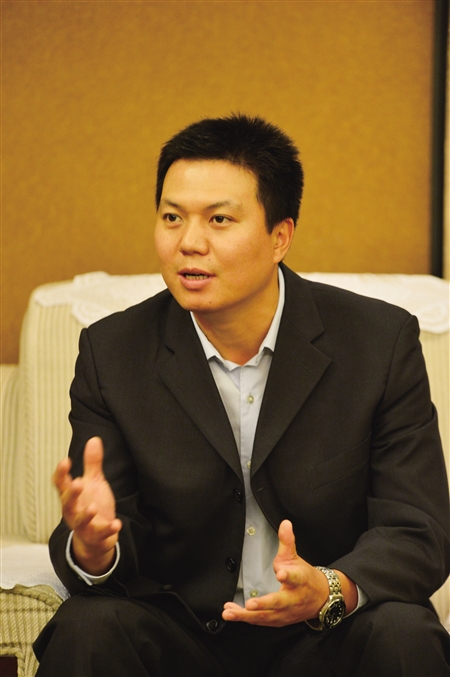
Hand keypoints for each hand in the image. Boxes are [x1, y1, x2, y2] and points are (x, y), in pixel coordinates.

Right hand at [53, 436, 121, 574]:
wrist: (96, 538)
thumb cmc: (92, 506)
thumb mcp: (93, 483)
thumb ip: (92, 464)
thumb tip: (94, 439)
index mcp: (71, 496)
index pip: (61, 484)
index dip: (61, 473)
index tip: (65, 461)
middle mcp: (73, 511)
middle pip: (67, 502)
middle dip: (72, 493)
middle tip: (77, 482)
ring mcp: (83, 525)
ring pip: (80, 521)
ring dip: (86, 515)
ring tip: (93, 507)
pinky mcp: (95, 537)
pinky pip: (100, 534)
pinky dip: (108, 530)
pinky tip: (117, 523)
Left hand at [222, 520, 355, 626]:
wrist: (320, 599)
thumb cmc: (305, 578)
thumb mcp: (295, 558)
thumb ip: (287, 541)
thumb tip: (285, 523)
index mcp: (299, 581)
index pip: (295, 577)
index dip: (288, 575)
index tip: (281, 573)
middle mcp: (292, 599)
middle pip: (278, 602)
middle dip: (263, 604)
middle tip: (249, 605)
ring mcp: (285, 612)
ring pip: (265, 616)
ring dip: (246, 616)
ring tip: (230, 612)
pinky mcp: (278, 620)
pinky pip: (260, 621)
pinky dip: (245, 618)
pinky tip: (231, 613)